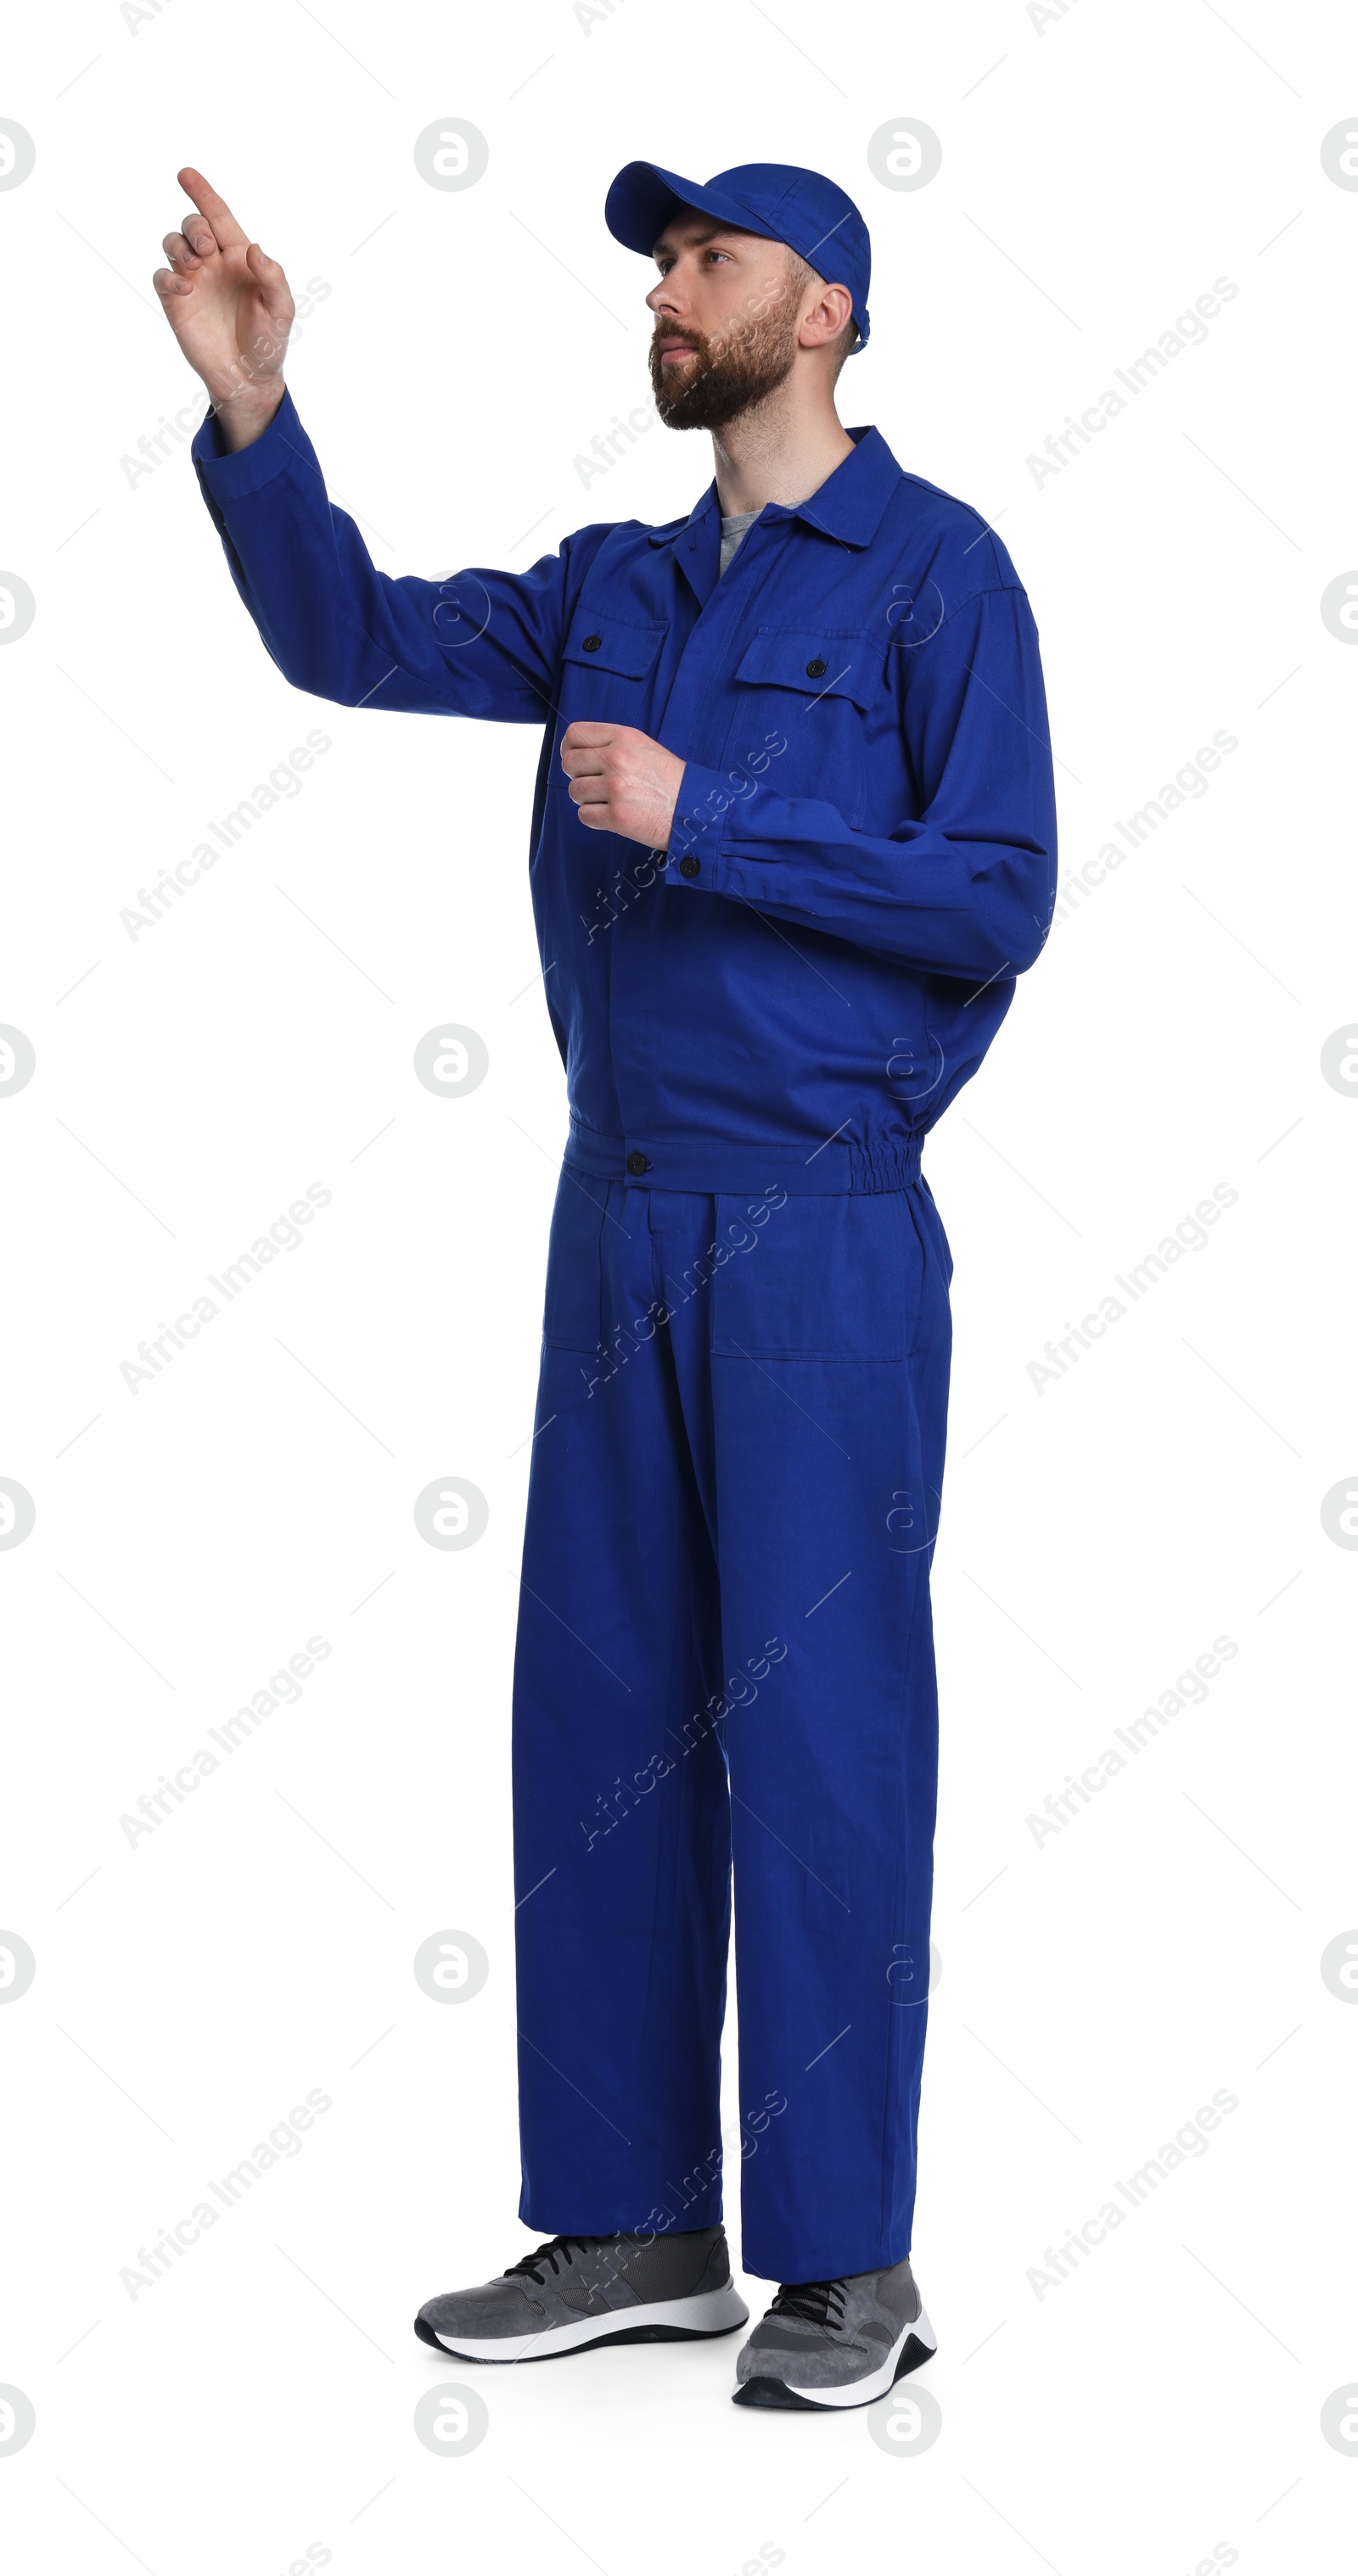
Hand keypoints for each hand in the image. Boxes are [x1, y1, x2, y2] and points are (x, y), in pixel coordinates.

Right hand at [152, 168, 293, 449]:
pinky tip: (185, 288)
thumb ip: (273, 277)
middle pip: (193, 226)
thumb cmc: (268, 341)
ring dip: (180, 246)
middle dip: (195, 229)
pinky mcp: (176, 302)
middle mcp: (213, 264)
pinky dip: (168, 275)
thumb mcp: (280, 309)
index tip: (185, 173)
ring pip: (173, 244)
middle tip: (206, 251)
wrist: (248, 377)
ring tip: (194, 268)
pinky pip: (161, 276)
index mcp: (238, 257)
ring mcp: (193, 281)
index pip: (218, 216)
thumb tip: (254, 250)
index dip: (203, 193)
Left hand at [560, 722, 685, 849]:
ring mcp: (616, 788)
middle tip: (595, 784)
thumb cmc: (668, 780)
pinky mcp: (617, 817)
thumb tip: (573, 749)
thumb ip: (610, 744)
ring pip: (574, 792)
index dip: (569, 748)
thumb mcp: (643, 747)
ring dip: (586, 799)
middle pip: (569, 763)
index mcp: (623, 737)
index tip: (576, 759)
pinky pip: (584, 816)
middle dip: (577, 776)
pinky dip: (595, 819)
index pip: (574, 735)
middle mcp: (617, 759)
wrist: (696, 809)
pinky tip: (613, 815)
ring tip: (609, 801)